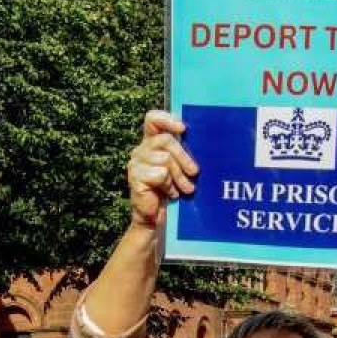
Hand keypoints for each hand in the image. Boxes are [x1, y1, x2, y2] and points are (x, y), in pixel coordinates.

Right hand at [126, 110, 196, 229]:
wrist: (156, 218)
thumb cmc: (171, 190)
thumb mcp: (179, 167)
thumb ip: (182, 151)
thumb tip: (201, 140)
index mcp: (150, 142)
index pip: (153, 119)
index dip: (167, 119)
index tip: (183, 129)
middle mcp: (141, 150)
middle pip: (165, 140)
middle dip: (184, 157)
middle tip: (194, 172)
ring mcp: (136, 163)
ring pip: (165, 159)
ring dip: (179, 176)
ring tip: (184, 188)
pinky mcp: (135, 177)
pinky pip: (160, 174)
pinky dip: (169, 185)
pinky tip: (171, 194)